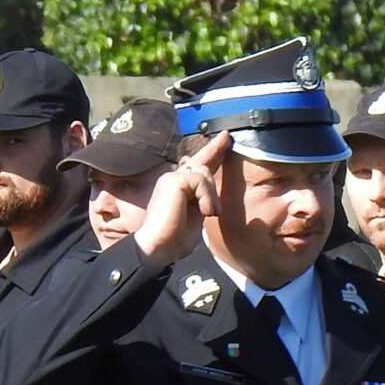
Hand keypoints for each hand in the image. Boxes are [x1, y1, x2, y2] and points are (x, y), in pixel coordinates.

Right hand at [131, 131, 227, 263]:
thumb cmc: (173, 239)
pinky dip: (207, 198)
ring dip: (212, 196)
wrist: (156, 248)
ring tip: (207, 213)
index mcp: (179, 187)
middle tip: (227, 136)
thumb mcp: (196, 218)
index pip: (196, 165)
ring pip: (205, 174)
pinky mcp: (173, 181)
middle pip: (202, 162)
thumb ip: (203, 200)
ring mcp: (171, 178)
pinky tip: (203, 211)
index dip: (211, 151)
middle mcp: (173, 178)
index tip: (224, 138)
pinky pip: (201, 181)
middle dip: (216, 151)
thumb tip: (210, 189)